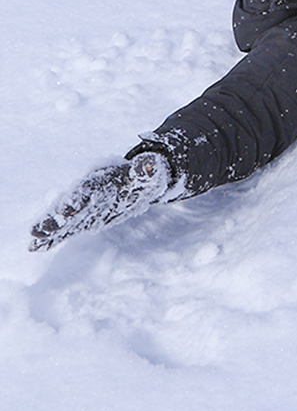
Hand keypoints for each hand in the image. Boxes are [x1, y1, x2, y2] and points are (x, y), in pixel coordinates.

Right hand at [29, 152, 171, 251]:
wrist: (134, 180)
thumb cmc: (140, 176)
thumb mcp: (148, 172)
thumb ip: (146, 169)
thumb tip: (149, 164)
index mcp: (101, 181)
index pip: (87, 190)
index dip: (78, 198)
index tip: (68, 209)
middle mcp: (87, 195)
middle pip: (69, 206)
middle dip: (55, 218)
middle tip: (39, 230)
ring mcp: (84, 209)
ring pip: (64, 219)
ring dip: (49, 229)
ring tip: (33, 240)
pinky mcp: (84, 220)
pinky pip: (66, 229)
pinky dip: (53, 236)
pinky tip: (35, 247)